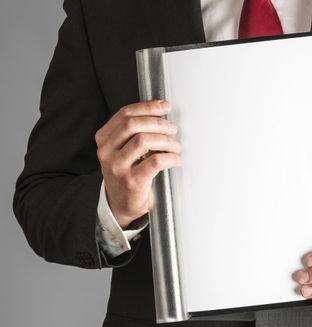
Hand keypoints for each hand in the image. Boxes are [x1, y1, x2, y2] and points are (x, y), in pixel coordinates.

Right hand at [95, 100, 180, 228]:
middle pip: (133, 124)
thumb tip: (161, 111)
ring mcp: (118, 167)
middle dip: (158, 123)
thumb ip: (134, 132)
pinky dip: (170, 157)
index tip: (165, 106)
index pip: (125, 114)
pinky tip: (176, 159)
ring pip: (143, 140)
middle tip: (173, 129)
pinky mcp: (131, 181)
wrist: (121, 204)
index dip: (148, 107)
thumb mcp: (124, 149)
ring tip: (176, 146)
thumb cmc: (128, 172)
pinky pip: (155, 161)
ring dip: (165, 140)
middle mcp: (107, 151)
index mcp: (104, 139)